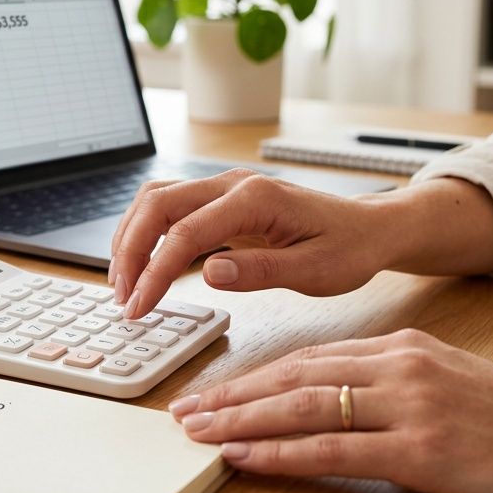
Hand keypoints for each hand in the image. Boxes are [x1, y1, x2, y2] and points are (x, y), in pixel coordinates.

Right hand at [109, 168, 397, 318]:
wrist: (370, 228)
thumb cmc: (349, 249)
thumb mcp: (315, 271)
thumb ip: (260, 271)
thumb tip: (208, 273)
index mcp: (256, 199)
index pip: (185, 233)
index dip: (154, 273)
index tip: (139, 308)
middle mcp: (234, 184)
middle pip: (157, 204)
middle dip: (130, 251)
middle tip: (122, 297)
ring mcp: (226, 188)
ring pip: (157, 200)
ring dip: (133, 238)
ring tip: (125, 284)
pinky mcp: (223, 201)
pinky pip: (171, 207)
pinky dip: (148, 233)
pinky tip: (143, 264)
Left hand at [168, 329, 492, 492]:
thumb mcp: (455, 386)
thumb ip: (399, 388)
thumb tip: (341, 407)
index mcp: (407, 346)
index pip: (311, 357)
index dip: (257, 377)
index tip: (218, 392)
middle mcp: (402, 365)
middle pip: (295, 376)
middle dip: (234, 396)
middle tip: (186, 411)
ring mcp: (412, 405)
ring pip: (304, 407)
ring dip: (243, 422)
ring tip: (199, 435)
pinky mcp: (423, 450)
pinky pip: (334, 450)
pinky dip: (282, 455)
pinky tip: (246, 458)